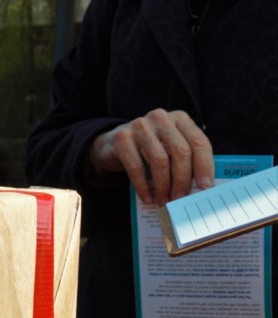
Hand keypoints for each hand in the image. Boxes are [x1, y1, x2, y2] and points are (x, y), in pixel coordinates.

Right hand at [87, 108, 213, 205]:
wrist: (112, 144)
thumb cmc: (148, 149)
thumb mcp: (169, 146)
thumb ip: (185, 158)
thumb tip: (200, 186)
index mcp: (179, 118)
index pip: (198, 141)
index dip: (204, 165)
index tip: (205, 185)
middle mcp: (161, 118)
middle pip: (180, 151)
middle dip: (183, 179)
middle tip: (181, 198)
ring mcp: (140, 126)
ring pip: (160, 160)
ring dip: (164, 185)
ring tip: (164, 200)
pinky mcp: (122, 138)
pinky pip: (137, 167)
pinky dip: (144, 186)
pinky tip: (148, 197)